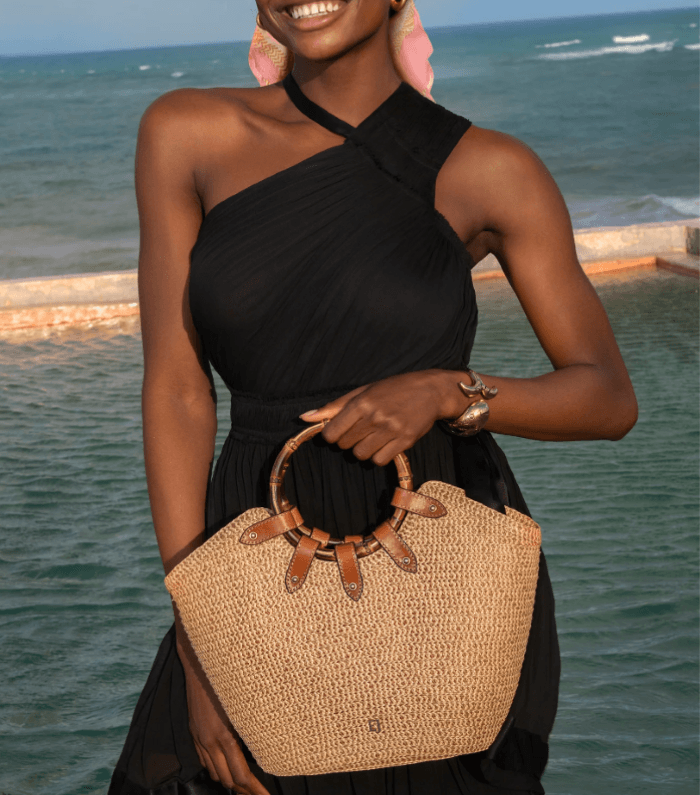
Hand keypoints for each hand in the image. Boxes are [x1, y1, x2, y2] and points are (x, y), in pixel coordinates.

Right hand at [177, 637, 270, 794]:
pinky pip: (204, 759)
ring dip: (229, 781)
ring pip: (214, 772)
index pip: (241, 775)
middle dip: (244, 790)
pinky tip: (225, 767)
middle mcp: (209, 741)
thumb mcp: (244, 702)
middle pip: (227, 779)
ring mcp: (199, 738)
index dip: (255, 790)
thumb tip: (265, 743)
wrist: (200, 662)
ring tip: (246, 786)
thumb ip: (251, 725)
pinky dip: (216, 768)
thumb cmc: (227, 678)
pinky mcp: (194, 731)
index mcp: (225, 736)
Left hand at [299, 370, 465, 465]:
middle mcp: (375, 417)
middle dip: (348, 441)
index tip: (339, 431)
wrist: (430, 391)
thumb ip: (334, 407)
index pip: (332, 432)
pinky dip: (378, 456)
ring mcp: (391, 430)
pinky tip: (384, 444)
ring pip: (361, 455)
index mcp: (362, 403)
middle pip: (345, 445)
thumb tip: (305, 418)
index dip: (332, 435)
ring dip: (363, 449)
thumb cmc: (393, 389)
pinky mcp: (405, 442)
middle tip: (360, 431)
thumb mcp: (363, 391)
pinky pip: (379, 460)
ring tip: (373, 437)